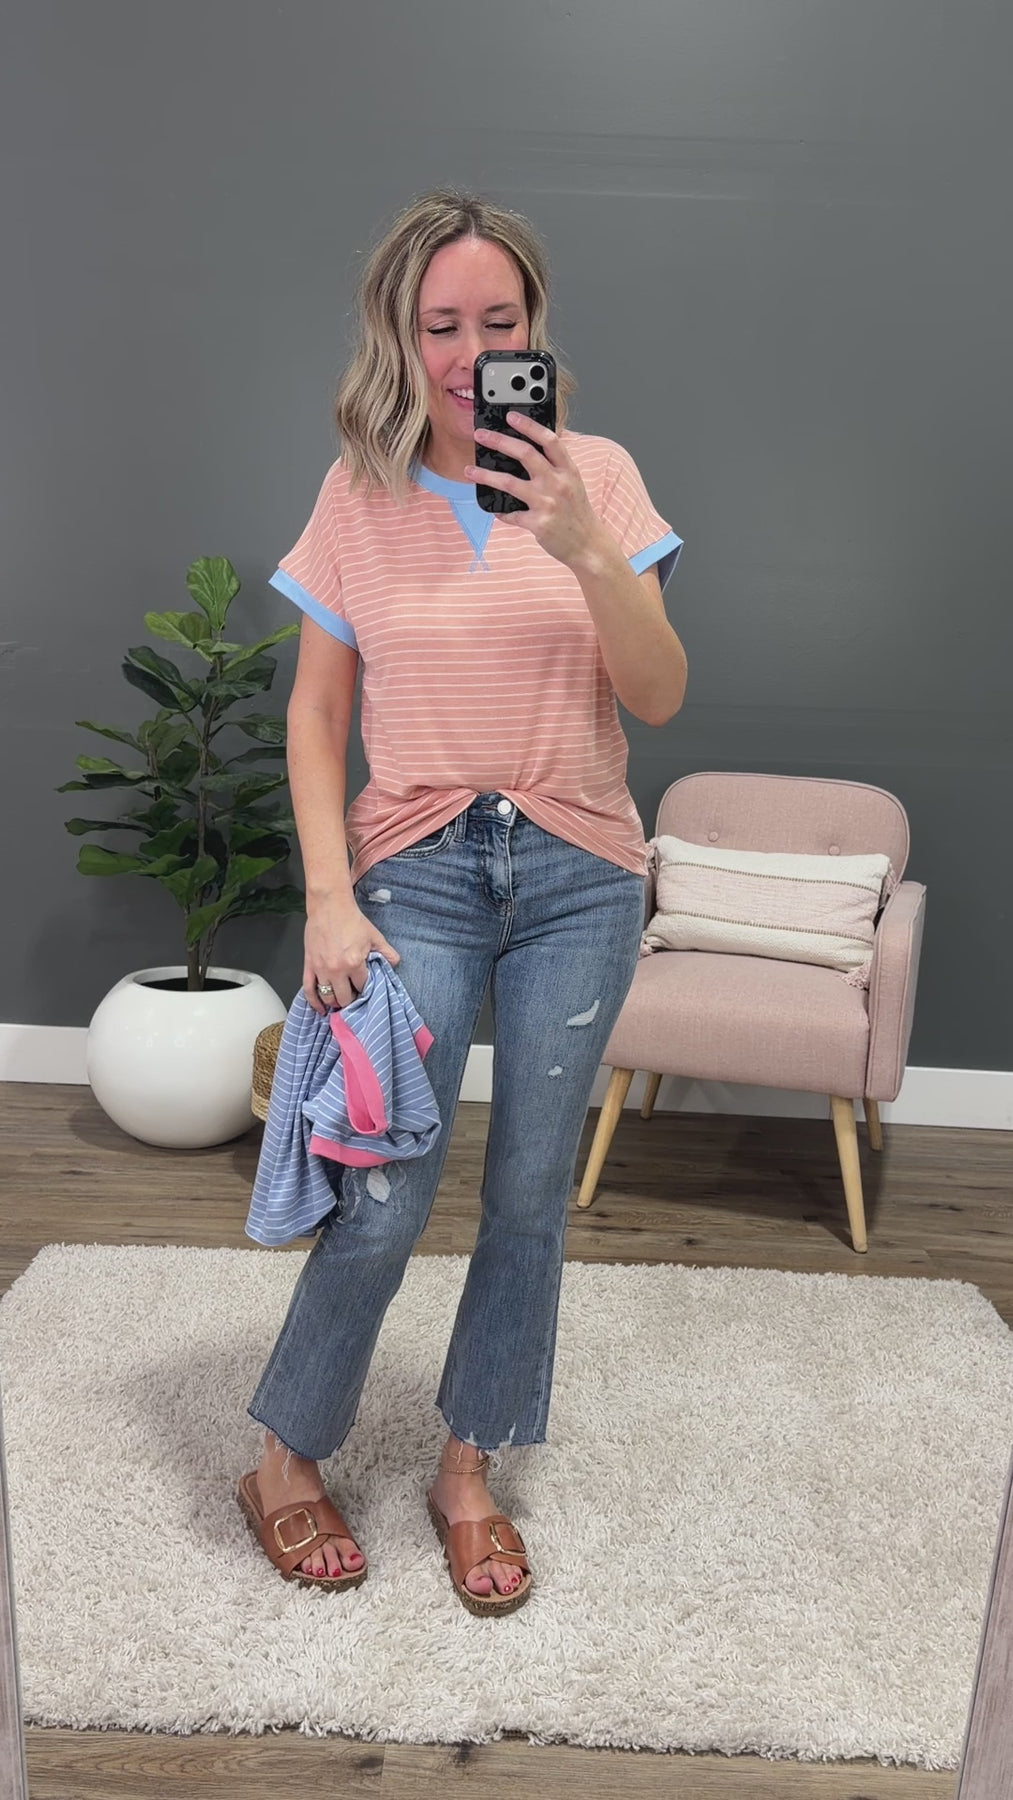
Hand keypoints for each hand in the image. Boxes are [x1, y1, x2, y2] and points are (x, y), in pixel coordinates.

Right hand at [303, 899, 399, 1014]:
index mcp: (354, 963)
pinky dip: (314, 1002)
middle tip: (354, 996)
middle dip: (351, 999)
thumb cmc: (351, 919)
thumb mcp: (374, 936)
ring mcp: (321, 969)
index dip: (366, 989)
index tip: (367, 990)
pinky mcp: (309, 965)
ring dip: (335, 1002)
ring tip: (340, 1002)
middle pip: (344, 998)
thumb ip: (387, 952)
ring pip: (327, 997)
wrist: (329, 906)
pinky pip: (308, 990)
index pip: (362, 987)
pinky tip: (320, 1010)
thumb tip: (395, 964)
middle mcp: (336, 970)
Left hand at [466, 411, 604, 567]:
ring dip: (485, 475)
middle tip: (481, 435)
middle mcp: (558, 483)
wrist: (588, 545)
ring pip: (509, 483)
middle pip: (525, 454)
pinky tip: (494, 508)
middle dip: (499, 441)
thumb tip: (525, 450)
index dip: (529, 425)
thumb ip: (555, 466)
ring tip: (469, 470)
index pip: (549, 440)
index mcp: (568, 470)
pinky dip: (500, 511)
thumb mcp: (573, 483)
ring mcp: (548, 503)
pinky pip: (511, 514)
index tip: (510, 416)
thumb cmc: (577, 512)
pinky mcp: (539, 524)